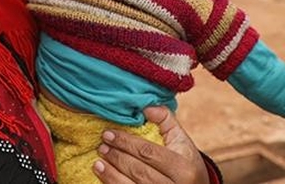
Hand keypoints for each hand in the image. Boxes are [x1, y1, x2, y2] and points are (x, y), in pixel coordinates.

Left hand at [93, 106, 208, 183]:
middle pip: (139, 172)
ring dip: (111, 175)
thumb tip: (145, 107)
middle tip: (102, 147)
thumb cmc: (186, 163)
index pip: (149, 153)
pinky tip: (105, 177)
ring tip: (98, 163)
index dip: (126, 143)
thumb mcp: (182, 140)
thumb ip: (165, 120)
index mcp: (184, 169)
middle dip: (117, 158)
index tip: (109, 134)